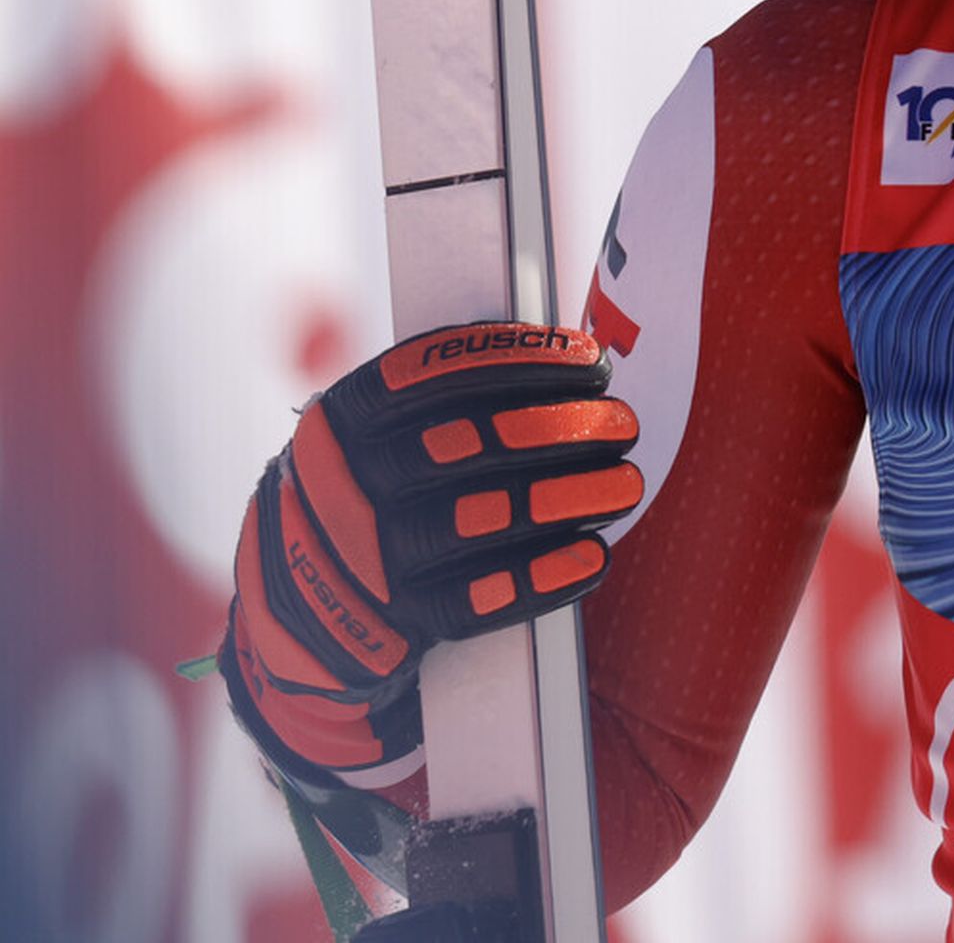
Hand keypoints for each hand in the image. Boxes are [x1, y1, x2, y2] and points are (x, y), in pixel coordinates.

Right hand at [222, 323, 641, 774]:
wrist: (299, 611)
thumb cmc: (372, 495)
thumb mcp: (380, 434)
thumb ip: (449, 397)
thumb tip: (566, 359)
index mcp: (344, 418)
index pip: (434, 373)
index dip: (523, 362)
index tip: (592, 362)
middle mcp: (345, 481)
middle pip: (468, 444)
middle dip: (561, 428)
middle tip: (624, 424)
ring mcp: (365, 556)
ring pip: (482, 519)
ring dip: (570, 499)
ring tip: (625, 484)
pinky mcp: (394, 622)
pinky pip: (479, 600)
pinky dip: (544, 577)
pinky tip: (592, 556)